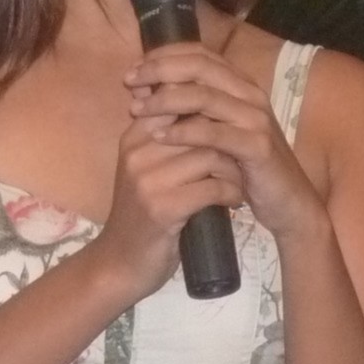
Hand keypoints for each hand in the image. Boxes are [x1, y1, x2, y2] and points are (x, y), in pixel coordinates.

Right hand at [92, 117, 244, 299]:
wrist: (121, 263)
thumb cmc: (144, 214)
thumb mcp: (149, 170)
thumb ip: (169, 140)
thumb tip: (204, 105)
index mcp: (135, 137)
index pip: (179, 101)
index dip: (212, 113)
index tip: (230, 133)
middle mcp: (138, 153)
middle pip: (201, 126)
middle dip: (229, 143)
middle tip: (242, 161)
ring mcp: (148, 180)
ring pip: (211, 156)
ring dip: (234, 172)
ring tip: (237, 184)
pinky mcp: (163, 208)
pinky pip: (213, 188)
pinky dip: (232, 194)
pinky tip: (233, 202)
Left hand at [123, 44, 323, 238]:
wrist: (287, 201)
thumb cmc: (247, 167)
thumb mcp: (217, 131)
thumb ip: (192, 109)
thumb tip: (148, 89)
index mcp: (241, 86)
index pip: (199, 54)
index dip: (164, 57)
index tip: (134, 70)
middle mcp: (251, 95)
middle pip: (199, 67)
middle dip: (159, 71)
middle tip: (129, 82)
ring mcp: (256, 119)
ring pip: (204, 95)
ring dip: (165, 100)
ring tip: (137, 109)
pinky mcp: (257, 146)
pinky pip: (214, 133)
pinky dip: (184, 132)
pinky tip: (160, 137)